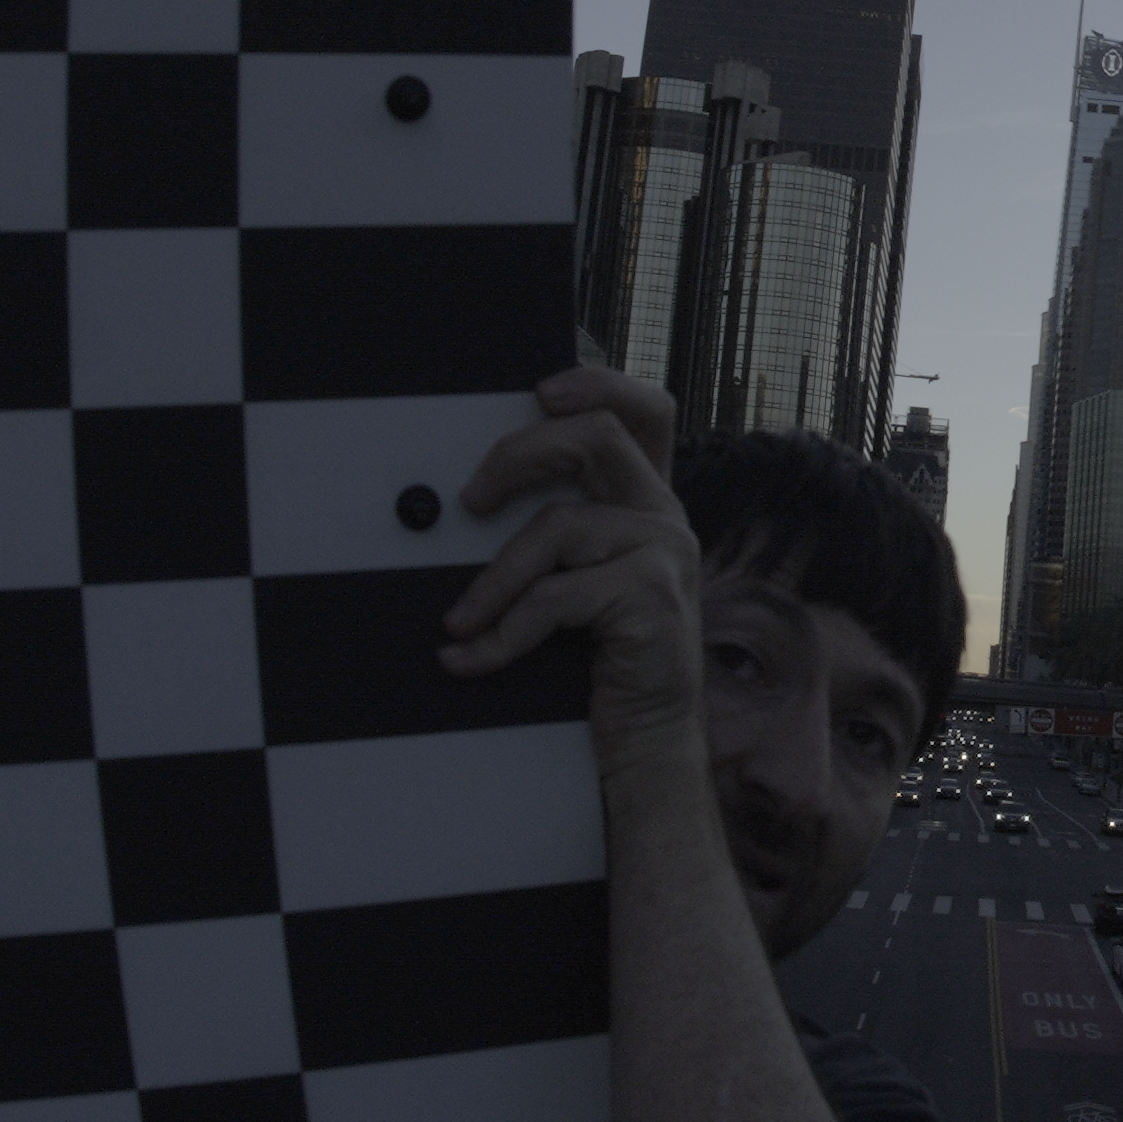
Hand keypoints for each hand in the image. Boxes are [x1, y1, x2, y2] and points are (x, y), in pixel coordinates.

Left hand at [445, 364, 703, 744]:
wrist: (647, 738)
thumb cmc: (604, 659)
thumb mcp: (582, 580)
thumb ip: (557, 536)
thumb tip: (471, 498)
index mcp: (648, 502)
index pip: (646, 411)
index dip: (598, 383)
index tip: (539, 391)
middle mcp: (664, 516)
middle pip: (598, 436)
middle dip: (521, 452)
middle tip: (471, 499)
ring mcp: (664, 553)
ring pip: (558, 527)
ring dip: (493, 581)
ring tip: (457, 622)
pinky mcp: (652, 597)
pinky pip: (554, 598)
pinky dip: (502, 633)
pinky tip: (472, 658)